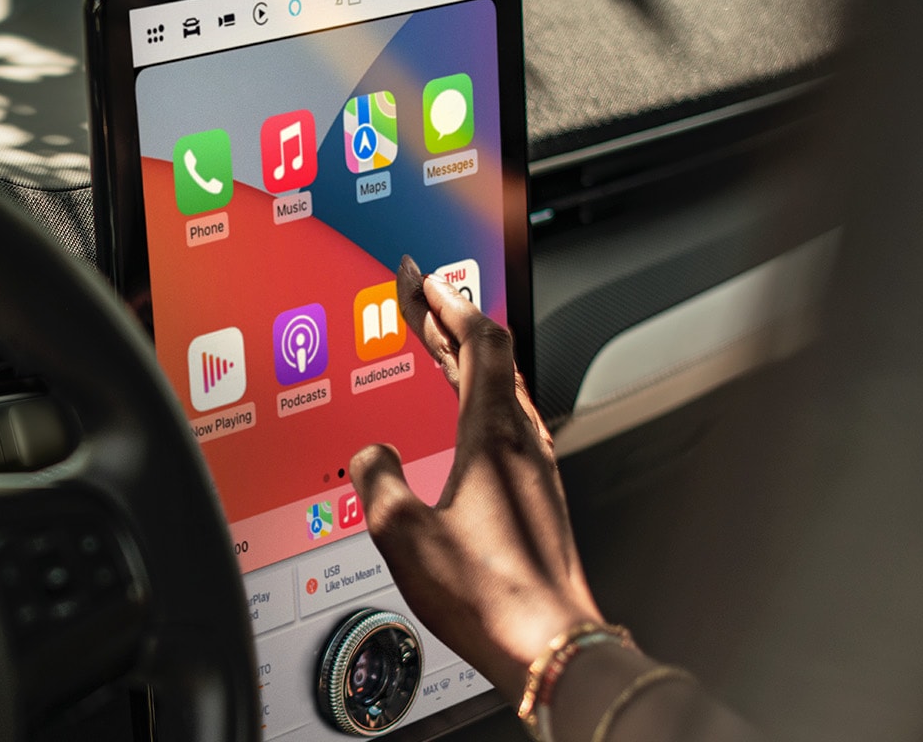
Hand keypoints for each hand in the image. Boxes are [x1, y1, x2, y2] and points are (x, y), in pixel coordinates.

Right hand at [349, 256, 603, 698]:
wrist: (549, 644)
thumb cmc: (487, 594)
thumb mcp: (401, 532)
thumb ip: (377, 478)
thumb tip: (373, 455)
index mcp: (494, 435)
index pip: (478, 339)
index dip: (446, 301)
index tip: (420, 278)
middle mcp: (523, 443)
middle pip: (490, 357)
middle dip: (449, 320)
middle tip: (419, 297)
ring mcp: (536, 470)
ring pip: (501, 390)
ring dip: (466, 358)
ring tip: (438, 345)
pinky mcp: (538, 497)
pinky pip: (506, 424)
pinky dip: (476, 398)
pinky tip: (464, 419)